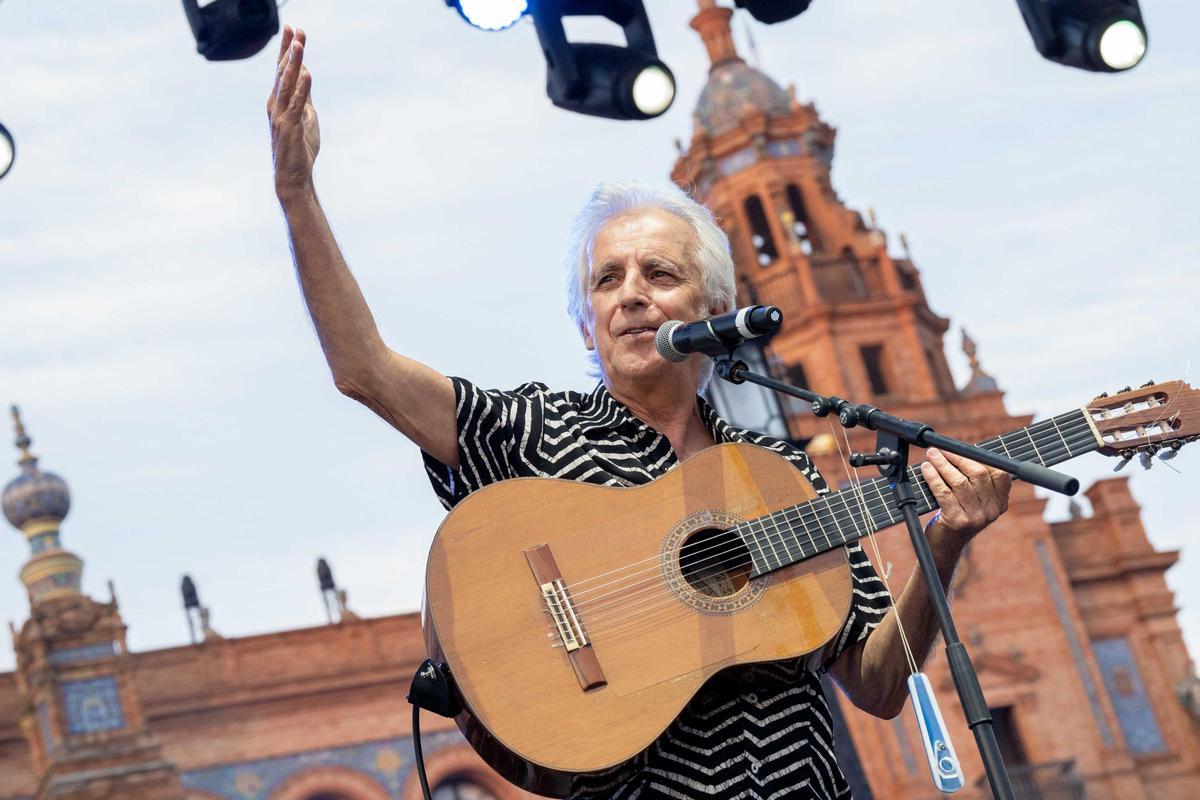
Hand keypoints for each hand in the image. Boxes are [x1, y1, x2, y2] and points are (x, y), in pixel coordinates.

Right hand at [268, 26, 319, 199]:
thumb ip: (304, 96)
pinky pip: (297, 104)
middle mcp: (276, 105)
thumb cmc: (299, 148)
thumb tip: (305, 73)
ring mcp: (281, 116)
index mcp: (279, 101)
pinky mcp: (289, 127)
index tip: (293, 30)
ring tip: (299, 45)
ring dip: (294, 63)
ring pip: (287, 84)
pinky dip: (302, 89)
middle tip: (296, 29)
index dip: (287, 50)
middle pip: (283, 72)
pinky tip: (307, 74)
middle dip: (290, 50)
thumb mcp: (305, 116)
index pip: (282, 70)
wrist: (293, 176)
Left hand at [919, 448, 1010, 546]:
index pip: (998, 473)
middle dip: (957, 457)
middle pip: (978, 474)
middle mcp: (992, 511)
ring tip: (932, 456)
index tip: (961, 449)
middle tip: (940, 451)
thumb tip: (962, 451)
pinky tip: (926, 469)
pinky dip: (933, 477)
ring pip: (959, 482)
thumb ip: (975, 481)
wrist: (944, 546)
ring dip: (942, 465)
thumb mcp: (973, 501)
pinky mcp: (957, 521)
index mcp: (1000, 503)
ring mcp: (976, 517)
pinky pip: (944, 492)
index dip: (978, 457)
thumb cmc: (956, 516)